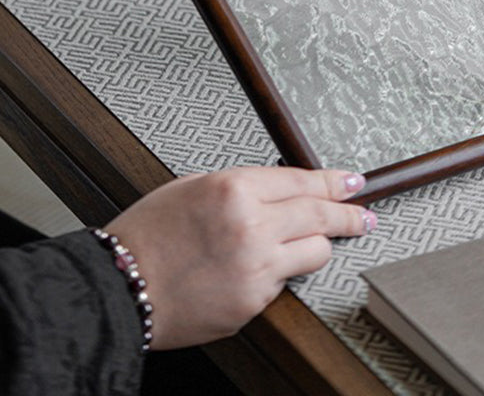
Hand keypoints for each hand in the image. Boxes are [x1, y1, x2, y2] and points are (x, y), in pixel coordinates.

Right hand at [104, 166, 374, 348]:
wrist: (120, 288)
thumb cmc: (148, 234)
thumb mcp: (194, 186)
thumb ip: (242, 186)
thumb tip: (281, 188)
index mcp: (234, 188)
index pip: (303, 180)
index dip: (334, 181)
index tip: (353, 182)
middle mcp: (251, 226)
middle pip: (321, 216)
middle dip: (349, 215)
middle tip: (364, 215)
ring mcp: (255, 268)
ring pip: (314, 253)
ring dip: (318, 245)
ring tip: (316, 242)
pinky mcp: (253, 303)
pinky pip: (282, 282)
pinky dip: (278, 273)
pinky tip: (260, 269)